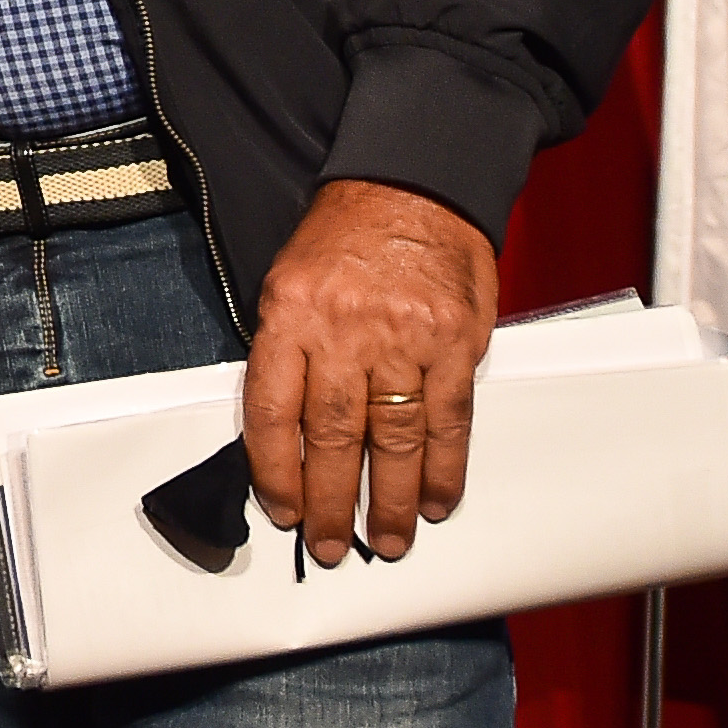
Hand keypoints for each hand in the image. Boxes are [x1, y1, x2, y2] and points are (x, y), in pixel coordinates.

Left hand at [240, 178, 493, 564]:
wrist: (412, 182)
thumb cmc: (346, 236)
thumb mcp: (289, 280)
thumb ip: (287, 353)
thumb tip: (283, 435)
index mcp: (290, 313)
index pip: (273, 412)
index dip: (275, 472)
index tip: (282, 509)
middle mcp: (344, 329)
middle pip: (334, 437)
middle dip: (331, 503)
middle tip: (331, 544)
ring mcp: (404, 337)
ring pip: (394, 440)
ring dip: (391, 501)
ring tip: (388, 539)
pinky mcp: (455, 343)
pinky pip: (449, 421)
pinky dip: (445, 469)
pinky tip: (437, 499)